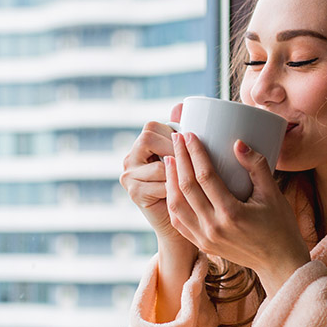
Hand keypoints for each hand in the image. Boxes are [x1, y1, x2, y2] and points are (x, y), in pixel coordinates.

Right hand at [120, 103, 193, 249]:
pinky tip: (187, 195)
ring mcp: (129, 175)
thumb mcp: (192, 156)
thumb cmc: (197, 186)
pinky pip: (160, 183)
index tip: (192, 145)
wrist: (190, 221)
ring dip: (178, 170)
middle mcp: (131, 157)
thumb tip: (180, 105)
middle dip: (173, 149)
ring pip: (158, 163)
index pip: (152, 126)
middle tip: (193, 164)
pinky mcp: (134, 193)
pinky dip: (175, 187)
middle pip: (148, 137)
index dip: (174, 134)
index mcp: (142, 144)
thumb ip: (185, 132)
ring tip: (194, 181)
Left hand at [165, 131, 310, 296]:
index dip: (195, 153)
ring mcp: (205, 239)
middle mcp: (214, 227)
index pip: (206, 176)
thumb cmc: (281, 228)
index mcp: (232, 213)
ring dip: (170, 180)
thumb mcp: (273, 194)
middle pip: (186, 188)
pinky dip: (173, 202)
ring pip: (176, 205)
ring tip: (171, 159)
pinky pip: (179, 222)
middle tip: (176, 139)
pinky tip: (173, 187)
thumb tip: (238, 142)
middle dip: (179, 159)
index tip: (190, 135)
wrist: (279, 263)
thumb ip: (257, 166)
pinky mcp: (203, 245)